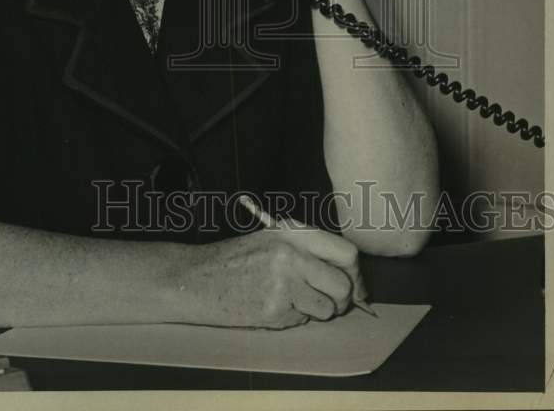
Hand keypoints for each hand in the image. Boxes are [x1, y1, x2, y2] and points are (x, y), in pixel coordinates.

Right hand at [175, 226, 360, 329]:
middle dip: (343, 299)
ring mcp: (283, 284)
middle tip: (331, 302)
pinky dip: (294, 318)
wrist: (197, 278)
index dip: (356, 273)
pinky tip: (273, 305)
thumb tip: (348, 273)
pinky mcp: (274, 310)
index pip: (345, 252)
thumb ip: (307, 249)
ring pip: (328, 309)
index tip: (356, 285)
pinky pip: (303, 321)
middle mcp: (290, 255)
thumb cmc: (235, 259)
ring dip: (318, 311)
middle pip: (343, 284)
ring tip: (294, 301)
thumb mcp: (271, 239)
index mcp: (292, 233)